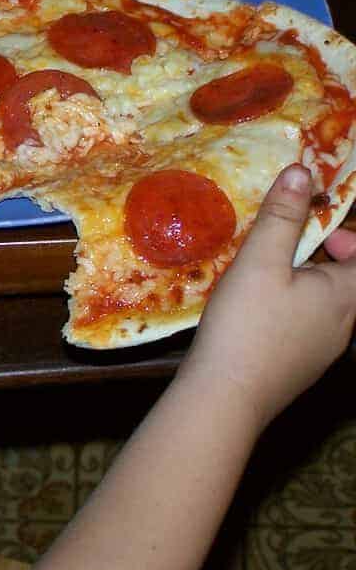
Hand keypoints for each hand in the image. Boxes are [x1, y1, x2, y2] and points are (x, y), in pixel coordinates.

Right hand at [181, 164, 355, 432]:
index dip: (350, 236)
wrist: (226, 398)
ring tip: (268, 272)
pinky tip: (259, 309)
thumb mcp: (259, 262)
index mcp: (347, 295)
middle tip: (292, 243)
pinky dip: (297, 306)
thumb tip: (302, 171)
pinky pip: (313, 325)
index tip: (320, 225)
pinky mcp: (303, 366)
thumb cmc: (246, 325)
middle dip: (331, 255)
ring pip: (332, 304)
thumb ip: (282, 216)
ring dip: (311, 281)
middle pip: (353, 281)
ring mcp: (326, 350)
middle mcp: (346, 324)